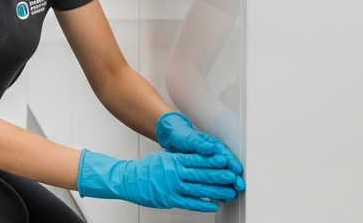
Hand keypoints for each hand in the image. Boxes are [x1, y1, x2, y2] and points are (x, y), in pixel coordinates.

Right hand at [76, 149, 239, 212]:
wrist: (130, 180)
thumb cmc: (147, 169)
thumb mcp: (165, 158)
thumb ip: (180, 159)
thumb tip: (198, 158)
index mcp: (174, 160)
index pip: (197, 159)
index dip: (212, 160)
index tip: (225, 160)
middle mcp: (174, 172)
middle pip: (201, 174)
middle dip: (218, 176)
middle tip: (232, 177)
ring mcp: (173, 186)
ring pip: (198, 189)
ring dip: (215, 191)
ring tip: (229, 192)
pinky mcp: (170, 199)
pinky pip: (189, 202)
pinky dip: (202, 204)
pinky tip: (213, 205)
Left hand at [155, 111, 244, 186]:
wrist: (173, 138)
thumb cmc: (183, 137)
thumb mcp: (190, 139)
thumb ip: (201, 144)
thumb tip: (212, 148)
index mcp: (215, 146)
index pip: (226, 156)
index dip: (233, 164)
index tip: (238, 171)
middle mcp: (215, 156)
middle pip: (228, 168)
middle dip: (235, 177)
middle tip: (240, 187)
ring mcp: (211, 165)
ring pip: (222, 176)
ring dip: (228, 185)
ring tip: (233, 195)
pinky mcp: (205, 172)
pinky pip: (214, 181)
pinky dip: (218, 188)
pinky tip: (221, 197)